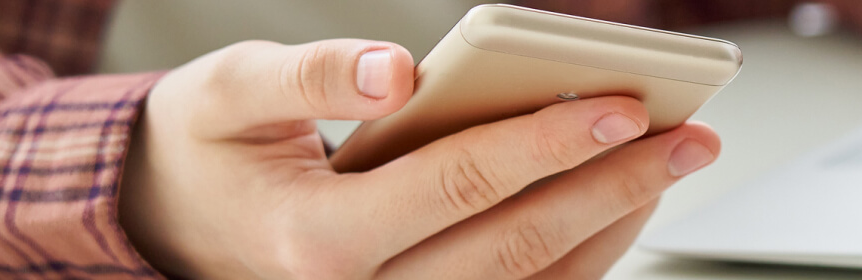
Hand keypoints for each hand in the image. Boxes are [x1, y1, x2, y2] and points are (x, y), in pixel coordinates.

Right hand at [117, 39, 720, 277]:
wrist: (172, 225)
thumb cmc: (209, 149)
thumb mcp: (230, 90)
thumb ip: (311, 74)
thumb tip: (400, 69)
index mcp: (318, 240)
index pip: (457, 186)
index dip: (548, 143)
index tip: (624, 103)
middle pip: (516, 244)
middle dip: (613, 185)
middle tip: (690, 134)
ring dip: (613, 222)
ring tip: (673, 159)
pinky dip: (583, 253)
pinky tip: (623, 199)